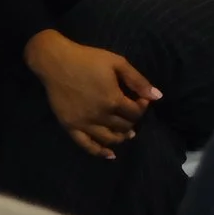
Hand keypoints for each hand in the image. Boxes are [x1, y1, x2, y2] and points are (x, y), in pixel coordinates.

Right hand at [25, 32, 159, 159]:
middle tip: (132, 113)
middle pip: (124, 126)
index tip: (141, 99)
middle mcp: (99, 115)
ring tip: (126, 134)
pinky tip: (110, 155)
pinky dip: (99, 152)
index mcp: (113, 99)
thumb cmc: (88, 59)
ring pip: (109, 138)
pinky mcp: (69, 126)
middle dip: (133, 121)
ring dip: (121, 138)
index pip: (136, 112)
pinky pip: (86, 145)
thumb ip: (138, 81)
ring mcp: (83, 123)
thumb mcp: (118, 63)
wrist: (55, 62)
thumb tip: (157, 96)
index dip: (143, 107)